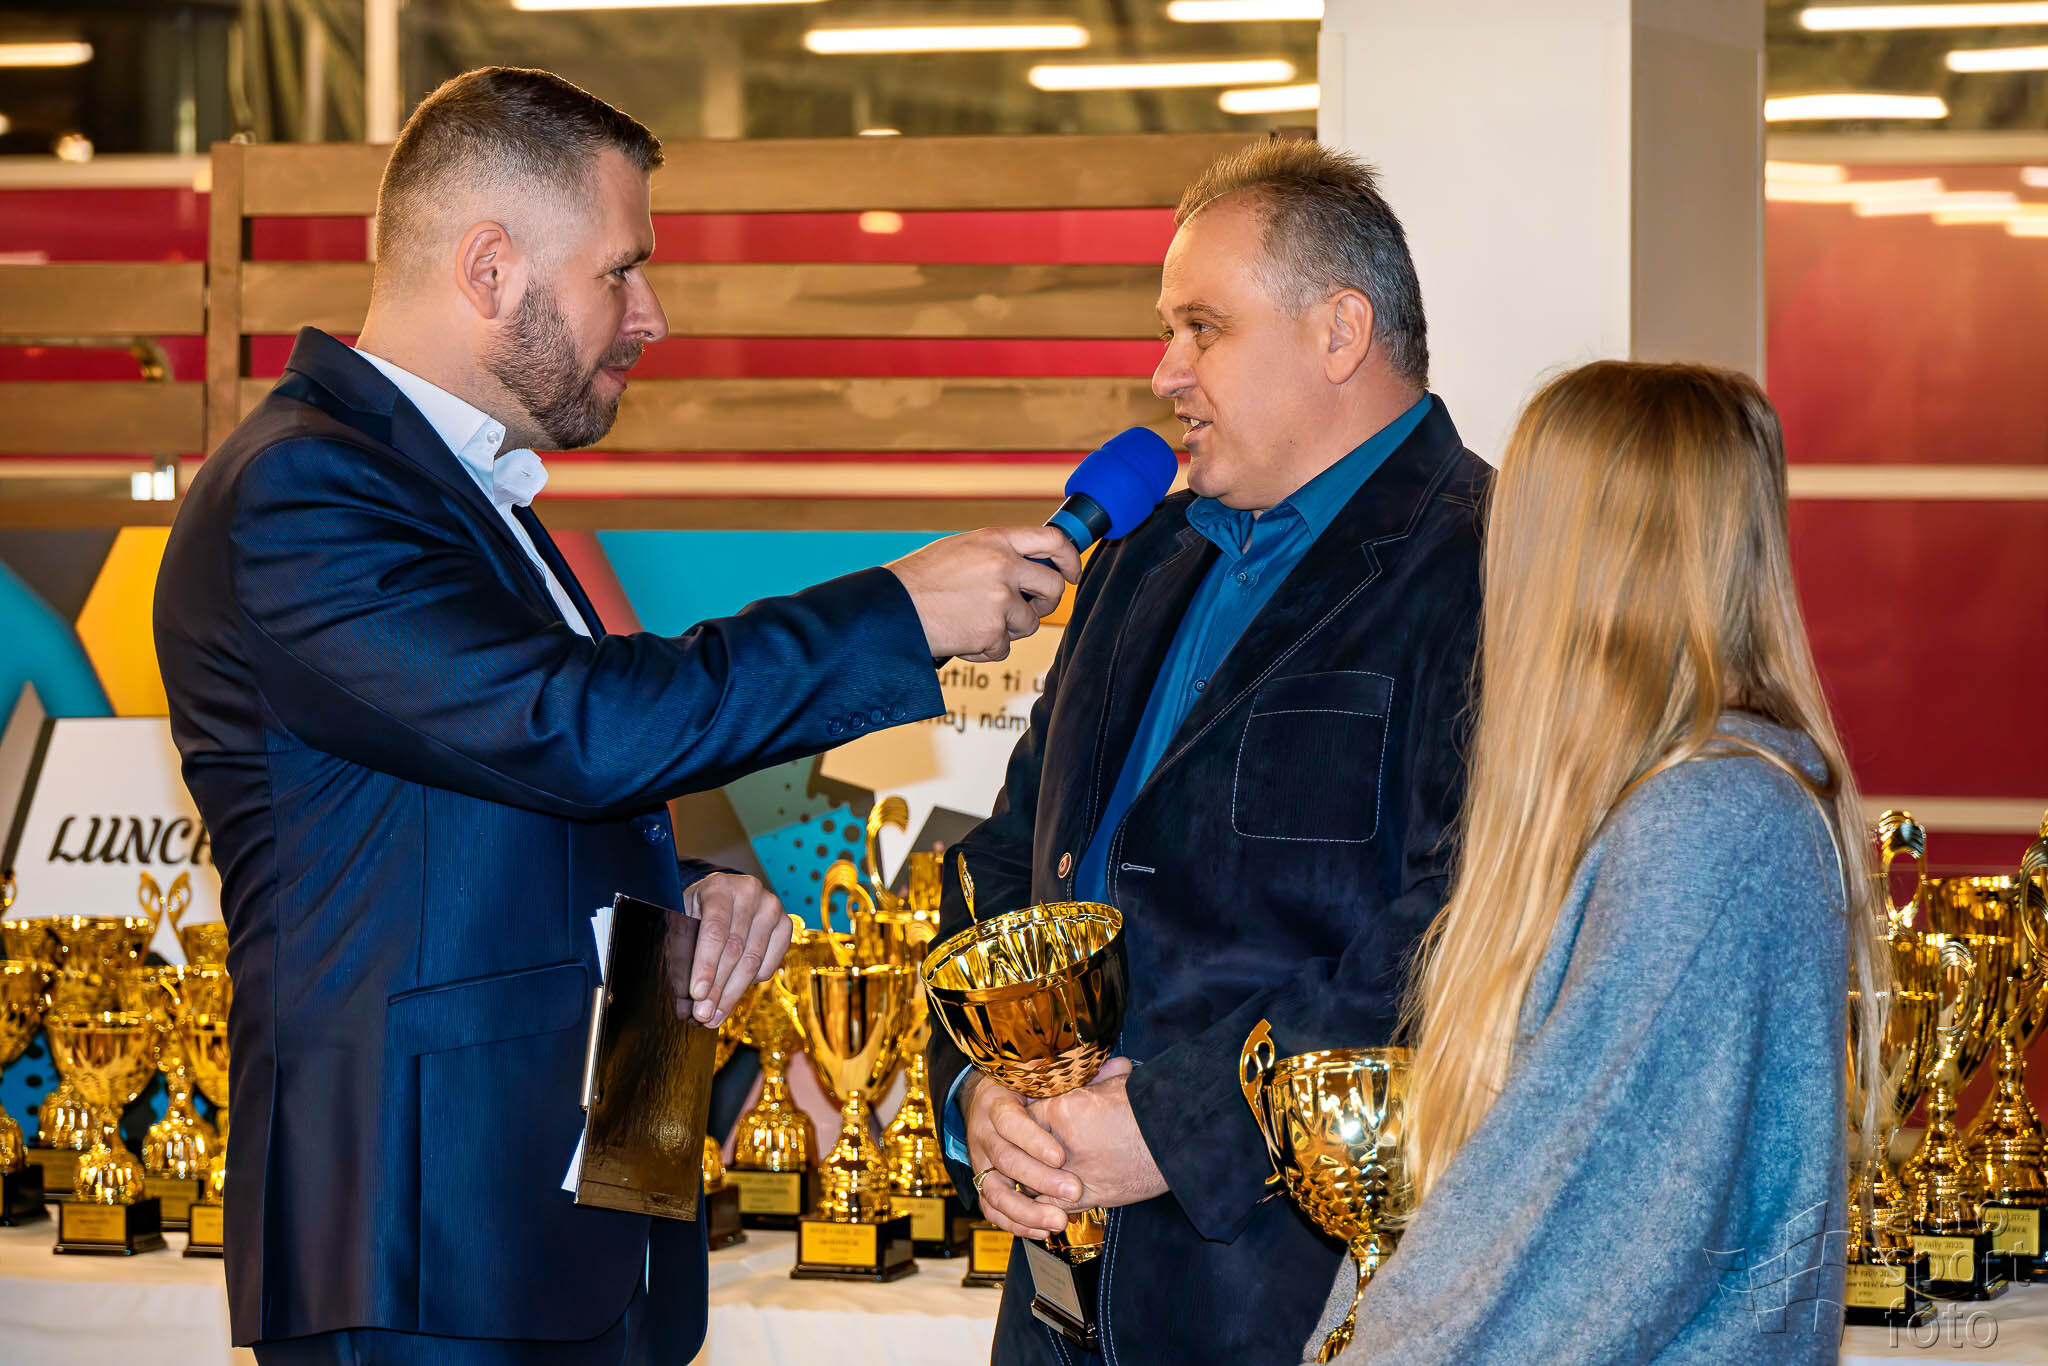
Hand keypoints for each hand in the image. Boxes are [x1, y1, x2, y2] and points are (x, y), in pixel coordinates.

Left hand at [676, 873, 791, 1027]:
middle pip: (735, 950)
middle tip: (703, 1015)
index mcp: (720, 887)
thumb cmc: (698, 911)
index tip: (696, 994)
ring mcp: (772, 907)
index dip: (705, 965)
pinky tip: (733, 990)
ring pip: (753, 961)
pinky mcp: (786, 924)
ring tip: (715, 1015)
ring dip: (732, 993)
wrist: (724, 896)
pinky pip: (769, 964)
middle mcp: (750, 892)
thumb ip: (683, 952)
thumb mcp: (683, 921)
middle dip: (717, 987)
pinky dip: (750, 982)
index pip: (714, 931)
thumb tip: (686, 999)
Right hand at [886, 527, 1081, 662]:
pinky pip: (1004, 648)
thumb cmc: (920, 580)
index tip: (1072, 573)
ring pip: (1029, 623)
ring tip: (974, 623)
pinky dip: (986, 649)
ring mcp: (1000, 600)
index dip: (1070, 558)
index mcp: (996, 540)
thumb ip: (997, 554)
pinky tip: (963, 637)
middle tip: (1030, 609)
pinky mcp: (992, 632)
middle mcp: (1003, 566)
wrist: (892, 609)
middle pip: (1053, 587)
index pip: (1053, 540)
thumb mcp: (961, 550)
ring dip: (1007, 630)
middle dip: (1045, 603)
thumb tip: (1031, 567)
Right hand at [961, 1072, 1080, 1239]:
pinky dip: (1014, 1224)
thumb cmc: (1023, 1090)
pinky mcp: (981, 1184)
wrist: (985, 1103)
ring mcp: (980, 1162)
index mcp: (998, 1105)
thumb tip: (1121, 1065)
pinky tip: (1042, 1231)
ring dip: (1026, 1211)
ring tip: (1058, 1222)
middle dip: (1040, 1179)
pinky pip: (991, 1209)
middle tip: (1074, 1191)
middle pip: (1005, 1160)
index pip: (1010, 1122)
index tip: (1061, 1156)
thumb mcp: (1042, 1077)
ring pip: (994, 1191)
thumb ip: (1077, 1076)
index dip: (1034, 1140)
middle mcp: (984, 1134)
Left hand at [1026, 1058, 1166, 1211]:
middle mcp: (1060, 1143)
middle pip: (1021, 1149)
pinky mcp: (1086, 1196)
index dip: (1025, 1120)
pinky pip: (1051, 1204)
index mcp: (1063, 1109)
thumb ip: (1098, 1079)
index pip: (1024, 1116)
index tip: (1027, 1124)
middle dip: (1022, 1150)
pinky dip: (1046, 1203)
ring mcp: (1072, 1172)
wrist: (1177, 1138)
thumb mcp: (1118, 1083)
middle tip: (1020, 1150)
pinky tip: (1046, 1199)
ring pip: (1031, 1180)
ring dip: (1031, 1179)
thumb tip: (1103, 1067)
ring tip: (1032, 1176)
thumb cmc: (1152, 1108)